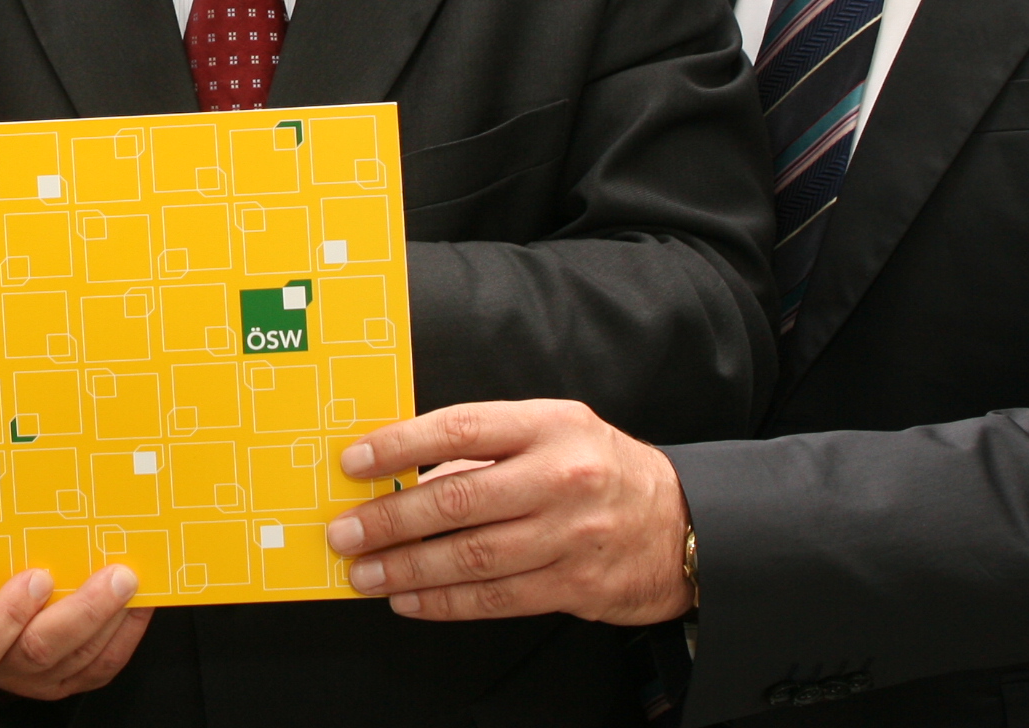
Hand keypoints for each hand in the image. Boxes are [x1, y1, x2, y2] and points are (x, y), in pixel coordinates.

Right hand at [0, 566, 151, 699]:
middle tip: (115, 577)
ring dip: (112, 619)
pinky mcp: (68, 680)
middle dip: (85, 611)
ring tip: (131, 583)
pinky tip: (139, 603)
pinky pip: (102, 665)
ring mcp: (35, 678)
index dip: (10, 612)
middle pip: (41, 649)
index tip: (38, 576)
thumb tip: (25, 495)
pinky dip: (125, 632)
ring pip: (79, 658)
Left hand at [328, 399, 693, 625]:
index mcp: (549, 425)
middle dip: (390, 519)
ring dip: (407, 568)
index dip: (400, 445)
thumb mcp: (553, 432)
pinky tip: (409, 600)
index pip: (460, 429)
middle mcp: (560, 477)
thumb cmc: (599, 470)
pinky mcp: (575, 585)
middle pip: (458, 499)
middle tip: (345, 532)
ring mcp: (570, 535)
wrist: (682, 524)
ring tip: (365, 573)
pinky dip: (445, 602)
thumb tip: (404, 474)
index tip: (355, 462)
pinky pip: (497, 598)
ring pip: (472, 556)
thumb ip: (487, 450)